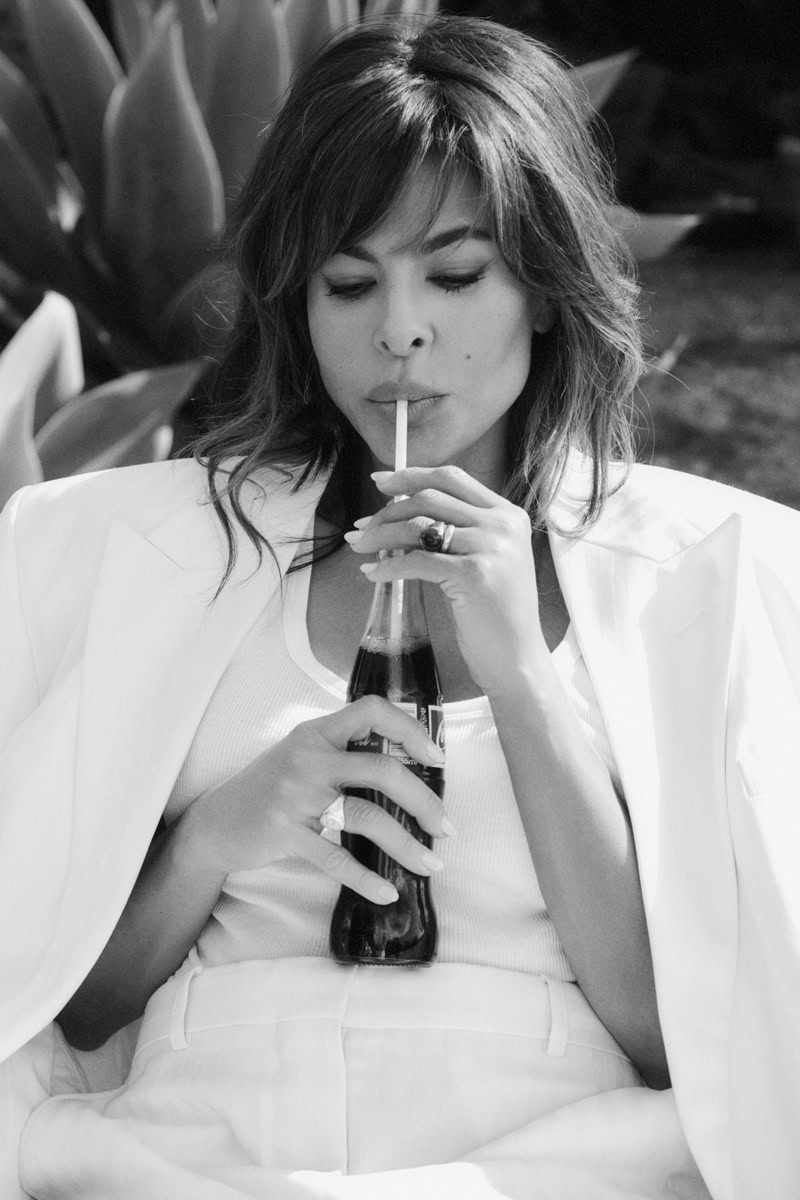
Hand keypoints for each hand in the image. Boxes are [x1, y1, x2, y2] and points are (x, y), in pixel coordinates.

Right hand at [182, 696, 449, 903]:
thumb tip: (409, 764)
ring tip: (431, 864)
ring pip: (367, 818)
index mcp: (317, 732)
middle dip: (424, 801)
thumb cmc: (271, 788)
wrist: (216, 823)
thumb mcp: (303, 755)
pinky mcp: (284, 834)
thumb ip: (344, 752)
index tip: (436, 757)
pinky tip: (388, 892)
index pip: (372, 711)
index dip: (410, 730)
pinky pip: (336, 858)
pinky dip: (367, 879)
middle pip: (382, 771)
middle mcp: (308, 757)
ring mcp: (295, 796)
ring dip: (407, 845)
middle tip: (447, 827)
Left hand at [346, 465, 548, 695]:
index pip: (452, 478)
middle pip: (430, 498)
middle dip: (387, 511)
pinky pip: (417, 561)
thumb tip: (402, 512)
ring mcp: (490, 548)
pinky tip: (372, 574)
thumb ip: (461, 531)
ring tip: (360, 547)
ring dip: (381, 536)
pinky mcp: (474, 575)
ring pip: (419, 527)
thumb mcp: (488, 559)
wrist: (517, 658)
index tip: (381, 481)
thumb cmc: (496, 613)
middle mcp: (502, 525)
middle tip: (362, 527)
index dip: (411, 475)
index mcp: (508, 514)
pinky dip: (388, 566)